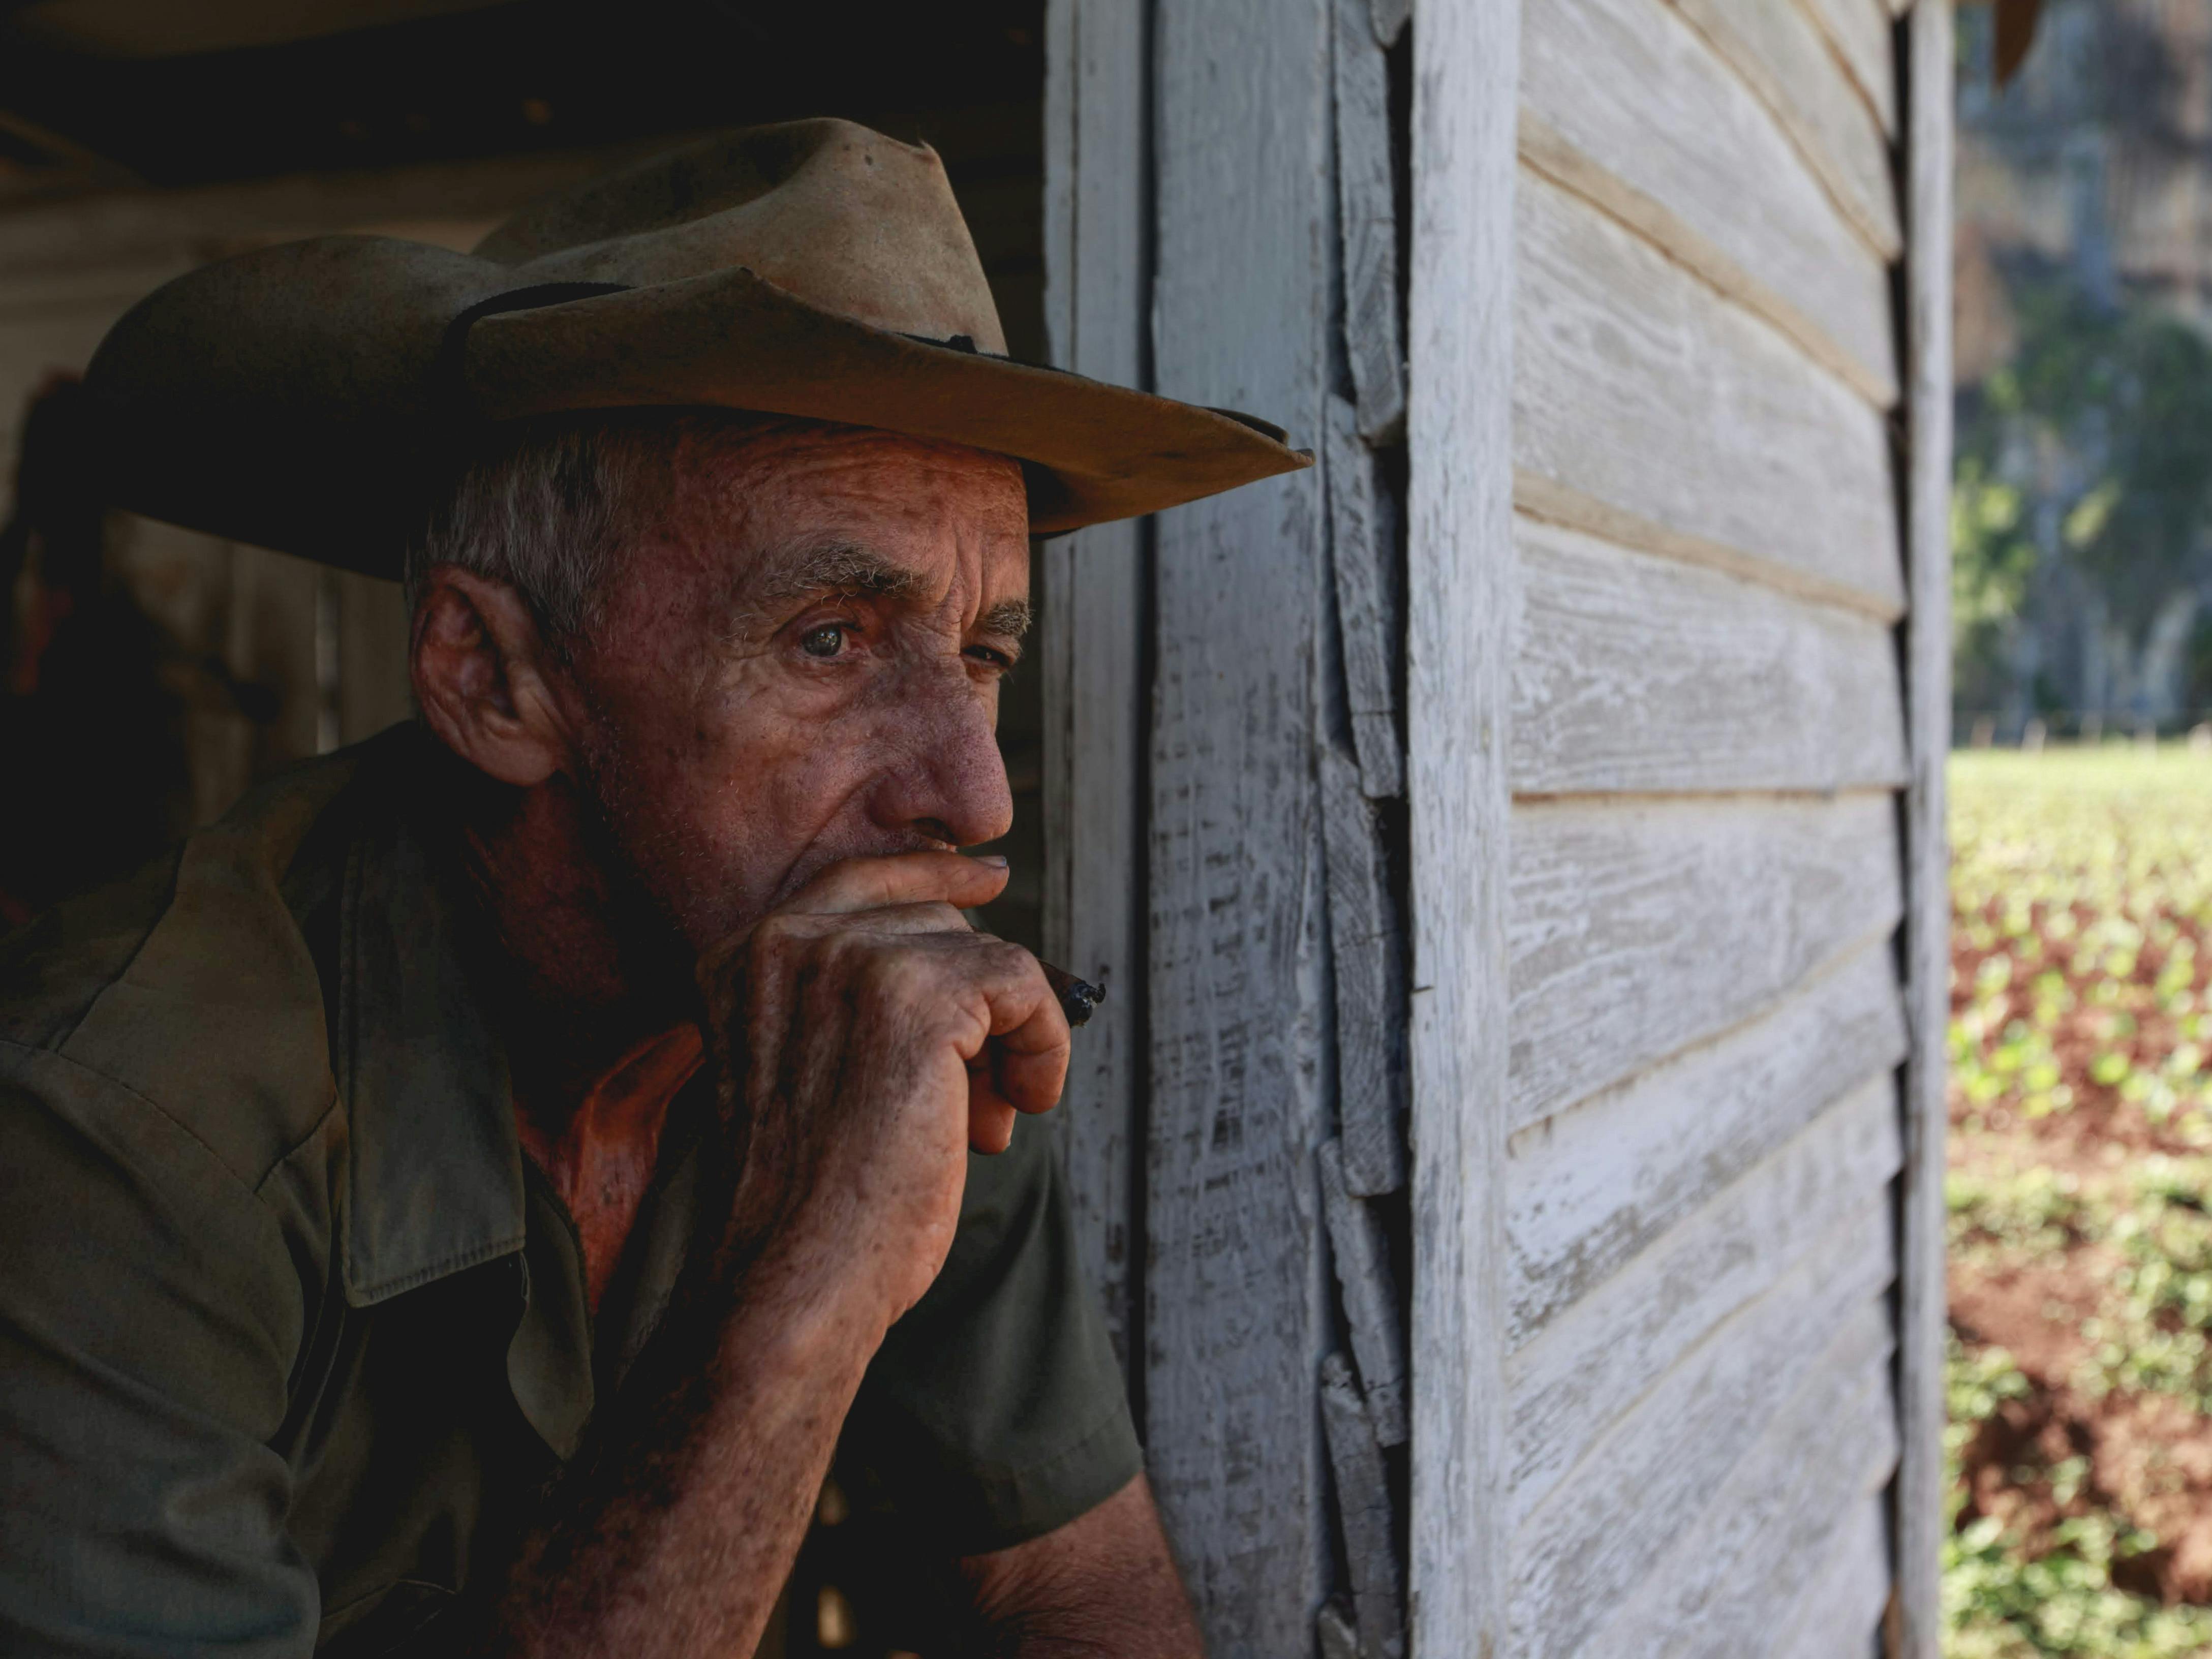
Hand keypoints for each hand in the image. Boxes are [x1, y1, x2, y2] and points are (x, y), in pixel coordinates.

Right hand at [695, 852, 1069, 1326]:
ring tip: (983, 1120)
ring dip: (1005, 1040)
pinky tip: (1022, 1106)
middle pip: (934, 921)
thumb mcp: (809, 1077)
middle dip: (974, 1005)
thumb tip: (980, 978)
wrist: (793, 1278)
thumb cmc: (809, 1206)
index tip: (990, 878)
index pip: (856, 880)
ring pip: (983, 957)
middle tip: (977, 1097)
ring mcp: (849, 960)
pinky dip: (1044, 1046)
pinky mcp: (918, 994)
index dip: (932, 874)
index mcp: (742, 959)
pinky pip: (1024, 985)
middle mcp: (784, 942)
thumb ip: (859, 1010)